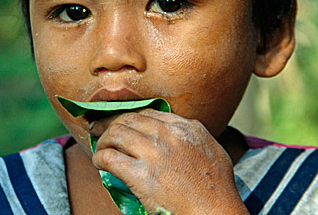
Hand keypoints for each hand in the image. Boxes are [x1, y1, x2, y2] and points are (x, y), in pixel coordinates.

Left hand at [90, 109, 249, 214]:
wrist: (216, 213)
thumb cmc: (218, 190)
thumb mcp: (211, 150)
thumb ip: (191, 136)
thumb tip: (173, 133)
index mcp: (187, 127)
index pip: (149, 113)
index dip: (130, 117)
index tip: (121, 121)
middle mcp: (169, 135)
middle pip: (129, 119)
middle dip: (110, 123)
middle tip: (99, 129)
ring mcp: (154, 153)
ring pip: (116, 133)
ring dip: (104, 140)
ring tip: (101, 148)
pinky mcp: (142, 175)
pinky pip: (110, 158)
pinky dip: (100, 158)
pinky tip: (99, 163)